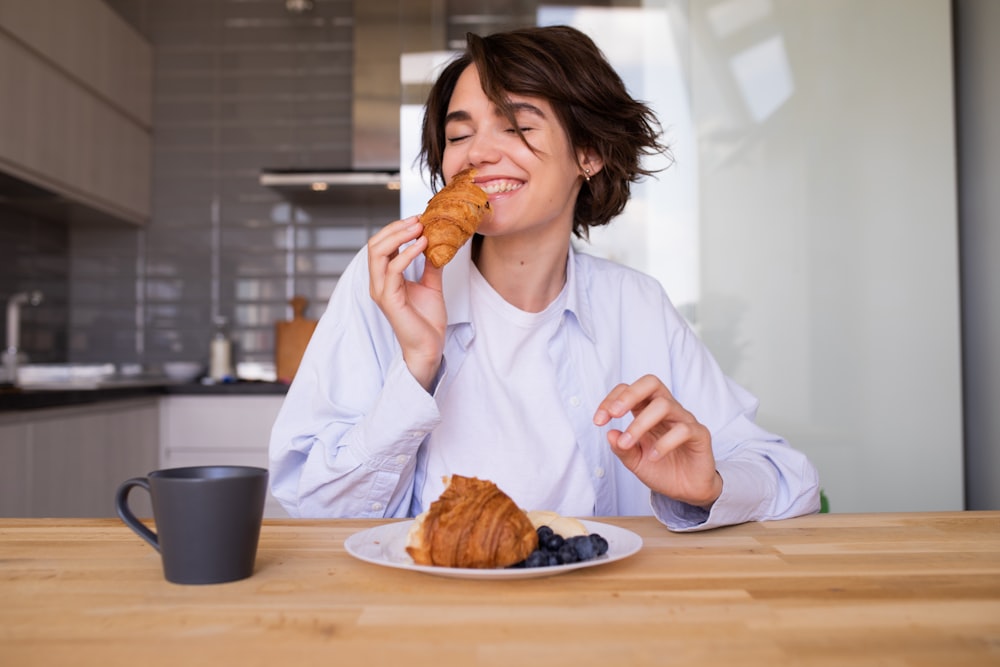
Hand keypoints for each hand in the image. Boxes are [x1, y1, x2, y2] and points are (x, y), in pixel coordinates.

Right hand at [367, 216, 445, 389]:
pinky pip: (394, 269)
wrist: (429, 346)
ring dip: (400, 236)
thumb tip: (437, 243)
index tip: (418, 219)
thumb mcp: (431, 285)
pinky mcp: (389, 299)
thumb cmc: (426, 320)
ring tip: (420, 228)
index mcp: (385, 278)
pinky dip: (408, 253)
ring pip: (378, 253)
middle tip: (418, 220)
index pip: (381, 245)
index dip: (396, 229)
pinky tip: (423, 245)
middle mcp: (378, 283)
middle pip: (374, 244)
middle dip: (395, 228)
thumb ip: (430, 264)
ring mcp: (381, 291)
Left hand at [593, 374, 722, 507]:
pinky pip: (683, 429)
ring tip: (628, 443)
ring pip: (664, 405)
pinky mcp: (700, 434)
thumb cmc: (661, 469)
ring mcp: (684, 419)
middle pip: (651, 382)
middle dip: (629, 395)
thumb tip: (610, 433)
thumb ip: (621, 448)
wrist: (687, 491)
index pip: (629, 390)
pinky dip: (664, 443)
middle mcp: (666, 410)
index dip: (611, 400)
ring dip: (640, 423)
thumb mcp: (634, 461)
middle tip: (613, 414)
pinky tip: (654, 457)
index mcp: (647, 410)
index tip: (598, 421)